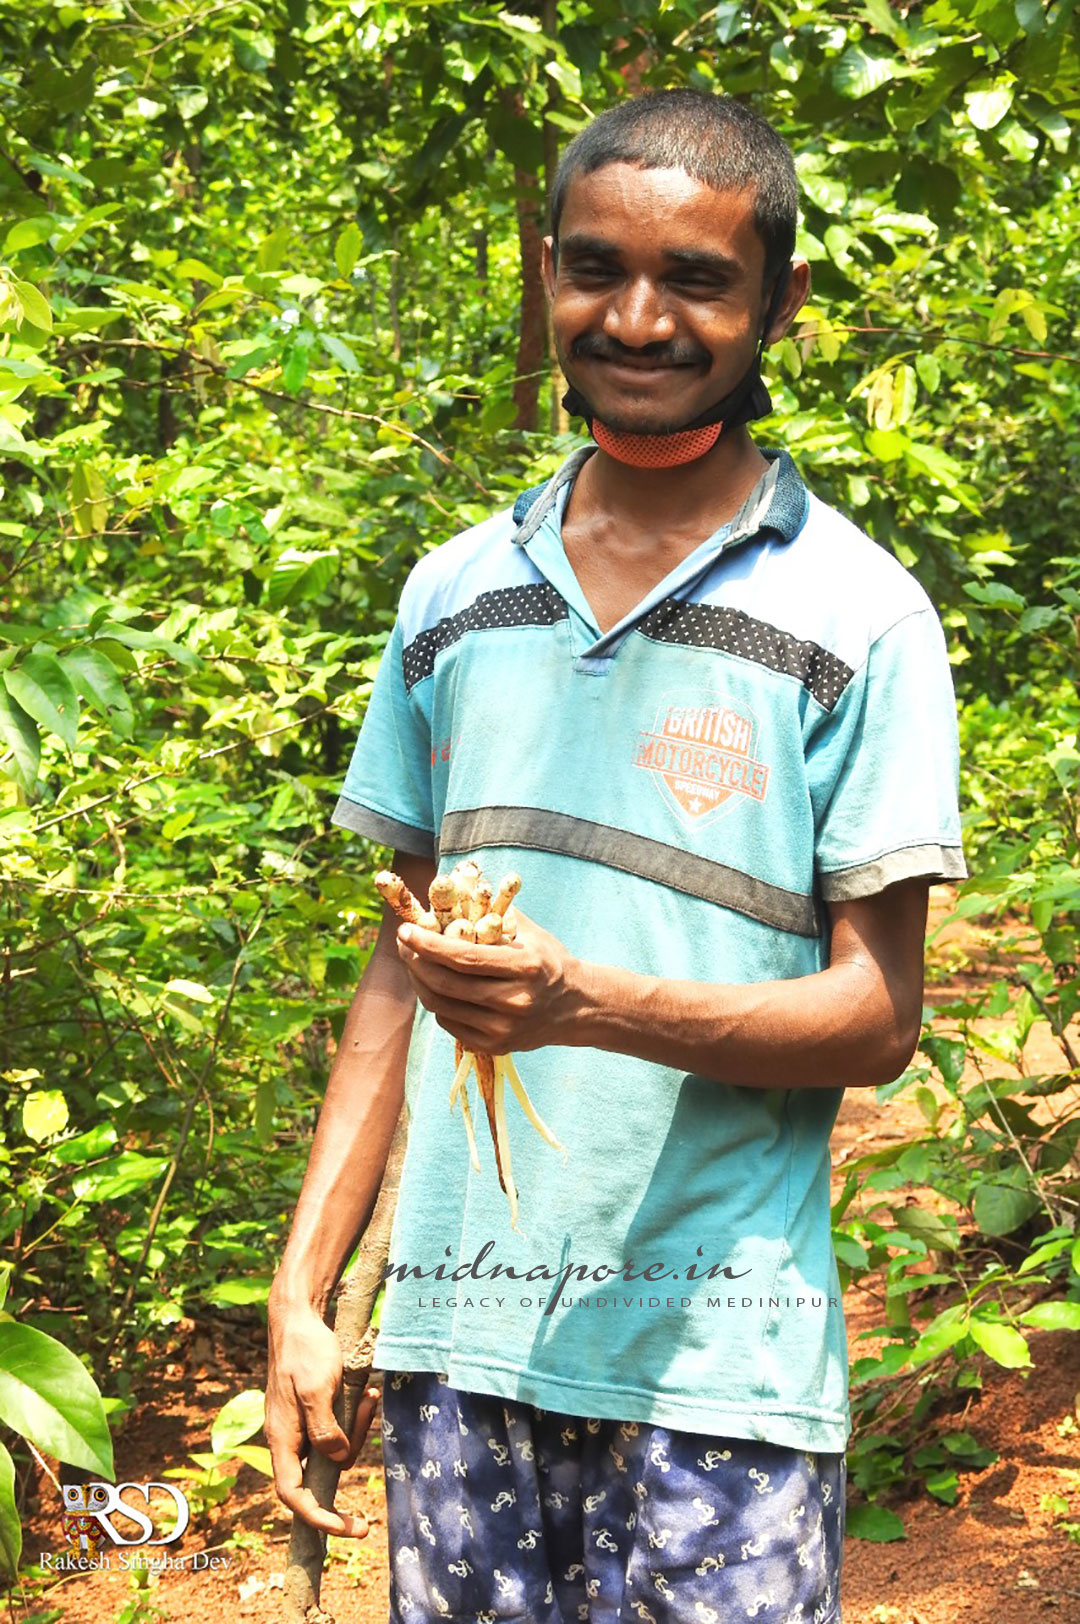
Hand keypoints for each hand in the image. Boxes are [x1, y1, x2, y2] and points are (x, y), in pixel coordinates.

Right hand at [266, 1298, 379, 1536]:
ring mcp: (299, 1425)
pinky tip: (367, 1392)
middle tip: (371, 1413)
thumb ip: (325, 1430)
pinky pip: (336, 1426)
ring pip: (333, 1447)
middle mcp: (288, 1438)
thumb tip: (337, 1462)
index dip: (320, 1517)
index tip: (350, 1528)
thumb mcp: (319, 1388)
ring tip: (370, 1396)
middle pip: (320, 1471)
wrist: (298, 1317)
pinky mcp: (311, 1411)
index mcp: (282, 1438)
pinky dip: (354, 1414)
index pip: (294, 1495)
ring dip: (356, 1426)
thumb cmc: (305, 1350)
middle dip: (350, 1452)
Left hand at [395, 907, 586, 1053]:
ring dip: (419, 981)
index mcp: (525, 968)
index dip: (428, 944)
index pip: (464, 958)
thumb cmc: (548, 960)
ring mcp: (504, 1029)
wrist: (575, 1007)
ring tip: (413, 961)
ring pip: (442, 1006)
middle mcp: (515, 1002)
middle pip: (447, 984)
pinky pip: (449, 1023)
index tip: (406, 929)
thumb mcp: (530, 932)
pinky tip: (434, 984)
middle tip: (404, 943)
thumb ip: (494, 913)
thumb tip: (455, 886)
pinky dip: (436, 1002)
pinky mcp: (495, 1046)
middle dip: (416, 961)